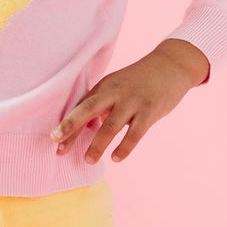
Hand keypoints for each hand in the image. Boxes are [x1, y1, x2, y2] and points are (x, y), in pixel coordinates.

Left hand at [50, 39, 209, 164]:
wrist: (171, 65)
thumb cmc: (139, 81)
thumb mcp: (116, 87)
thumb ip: (100, 105)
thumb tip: (83, 128)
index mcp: (104, 87)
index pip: (80, 107)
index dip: (67, 125)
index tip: (54, 141)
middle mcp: (115, 92)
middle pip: (88, 109)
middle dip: (71, 127)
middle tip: (59, 146)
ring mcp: (133, 101)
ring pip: (110, 125)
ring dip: (97, 145)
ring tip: (89, 160)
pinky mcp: (150, 110)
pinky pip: (135, 133)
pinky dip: (124, 147)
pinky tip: (116, 158)